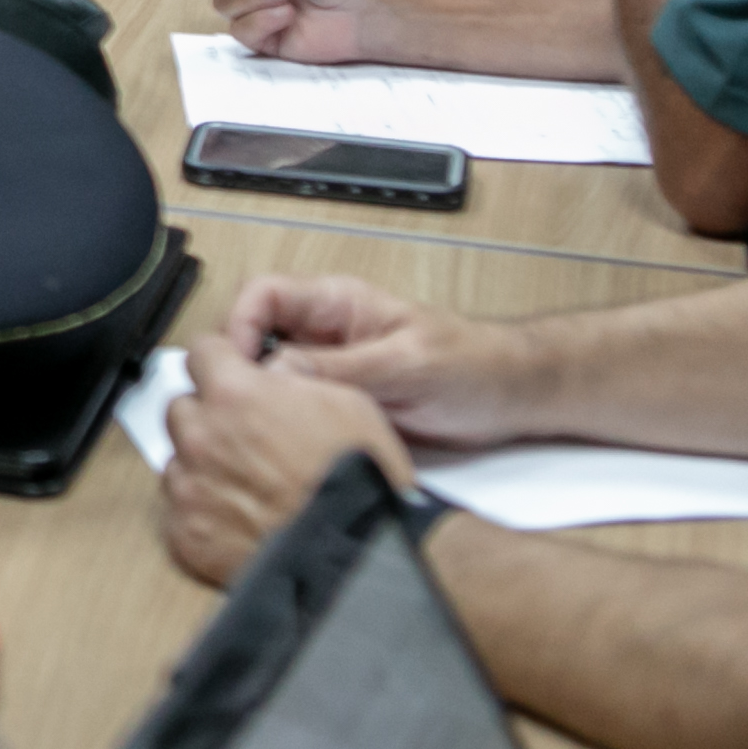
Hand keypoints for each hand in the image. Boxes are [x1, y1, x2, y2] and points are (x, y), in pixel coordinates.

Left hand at [160, 327, 411, 585]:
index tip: (229, 373)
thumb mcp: (348, 404)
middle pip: (183, 408)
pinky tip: (239, 518)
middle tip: (246, 437)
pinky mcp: (186, 535)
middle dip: (209, 416)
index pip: (201, 352)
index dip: (221, 362)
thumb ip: (295, 379)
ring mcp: (190, 488)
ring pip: (178, 460)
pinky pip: (179, 510)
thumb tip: (275, 371)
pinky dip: (202, 511)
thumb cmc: (359, 487)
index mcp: (236, 395)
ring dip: (204, 466)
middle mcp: (202, 437)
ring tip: (249, 485)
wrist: (355, 561)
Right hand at [223, 275, 539, 448]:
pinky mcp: (339, 410)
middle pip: (254, 340)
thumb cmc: (471, 364)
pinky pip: (295, 413)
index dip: (239, 326)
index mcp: (337, 304)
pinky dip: (283, 431)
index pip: (262, 296)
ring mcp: (330, 374)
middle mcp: (325, 335)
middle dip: (239, 372)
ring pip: (270, 381)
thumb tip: (275, 374)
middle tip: (240, 412)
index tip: (237, 369)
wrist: (510, 399)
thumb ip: (342, 368)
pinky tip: (287, 452)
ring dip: (260, 406)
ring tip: (260, 437)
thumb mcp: (406, 363)